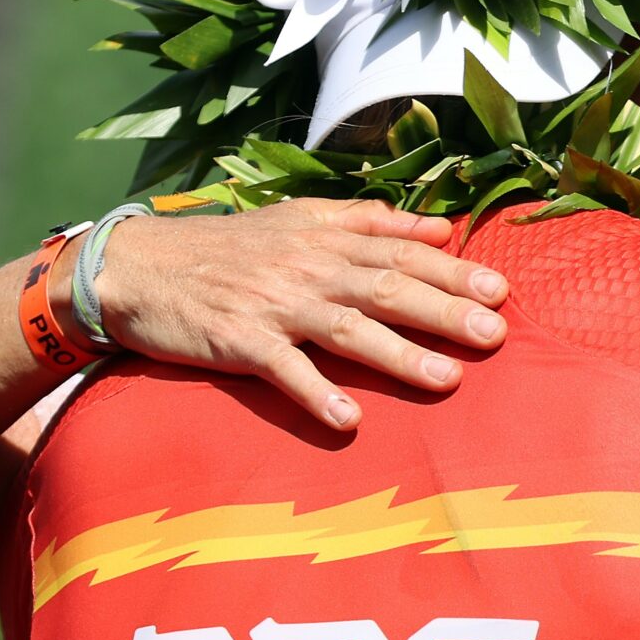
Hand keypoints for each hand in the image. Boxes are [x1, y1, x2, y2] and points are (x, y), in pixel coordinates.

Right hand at [92, 198, 508, 429]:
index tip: (500, 289)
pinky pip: (284, 370)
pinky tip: (349, 420)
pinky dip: (316, 394)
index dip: (452, 269)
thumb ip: (370, 222)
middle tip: (495, 333)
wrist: (138, 266)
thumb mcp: (300, 218)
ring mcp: (273, 304)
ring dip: (398, 355)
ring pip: (345, 328)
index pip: (400, 251)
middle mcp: (306, 266)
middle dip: (444, 310)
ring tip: (446, 381)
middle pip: (385, 287)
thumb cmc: (228, 248)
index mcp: (324, 237)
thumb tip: (439, 227)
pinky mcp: (238, 340)